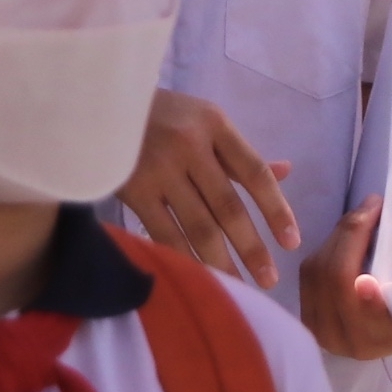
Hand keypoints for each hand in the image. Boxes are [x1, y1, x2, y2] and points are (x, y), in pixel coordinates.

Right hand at [118, 90, 298, 287]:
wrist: (100, 104)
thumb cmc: (162, 116)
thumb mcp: (205, 121)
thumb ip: (240, 154)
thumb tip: (286, 172)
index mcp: (215, 125)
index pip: (255, 173)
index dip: (277, 210)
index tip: (292, 242)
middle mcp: (190, 145)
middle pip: (228, 206)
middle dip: (252, 247)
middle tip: (270, 280)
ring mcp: (159, 168)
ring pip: (198, 225)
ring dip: (221, 261)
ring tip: (239, 287)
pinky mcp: (132, 189)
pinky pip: (163, 232)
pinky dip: (183, 256)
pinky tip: (198, 276)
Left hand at [299, 197, 391, 360]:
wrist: (391, 330)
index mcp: (387, 341)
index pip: (375, 323)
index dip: (369, 305)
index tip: (367, 282)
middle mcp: (352, 342)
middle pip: (338, 283)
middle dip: (353, 236)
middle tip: (375, 206)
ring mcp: (323, 331)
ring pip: (319, 273)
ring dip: (341, 235)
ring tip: (365, 213)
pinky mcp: (306, 316)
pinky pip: (309, 272)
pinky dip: (328, 246)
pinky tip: (347, 231)